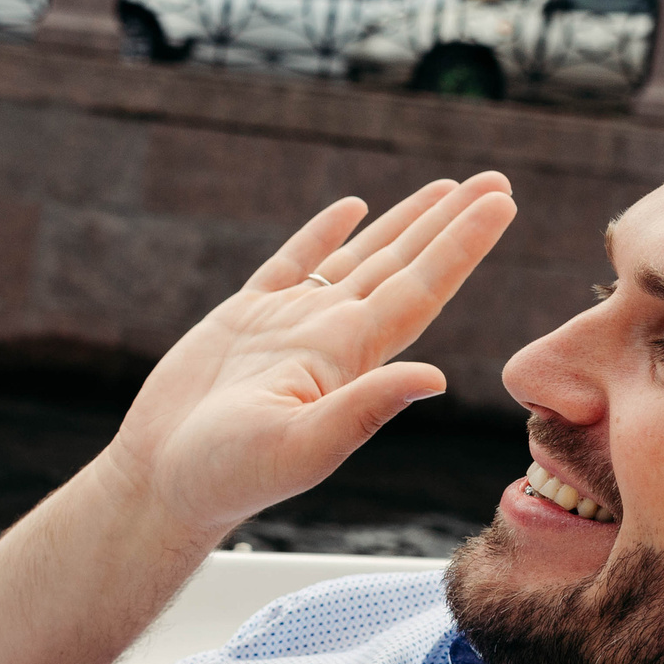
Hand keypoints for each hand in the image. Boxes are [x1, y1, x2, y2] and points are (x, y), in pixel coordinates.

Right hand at [96, 172, 516, 541]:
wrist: (163, 483)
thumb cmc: (227, 475)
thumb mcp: (301, 446)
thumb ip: (363, 409)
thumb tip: (436, 378)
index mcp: (348, 357)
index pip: (420, 290)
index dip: (460, 246)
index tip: (500, 203)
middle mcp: (329, 335)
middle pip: (403, 266)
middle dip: (448, 223)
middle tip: (495, 180)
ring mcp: (289, 324)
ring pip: (359, 258)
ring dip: (403, 224)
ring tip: (446, 189)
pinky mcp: (244, 319)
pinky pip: (293, 262)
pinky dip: (323, 233)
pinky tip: (352, 209)